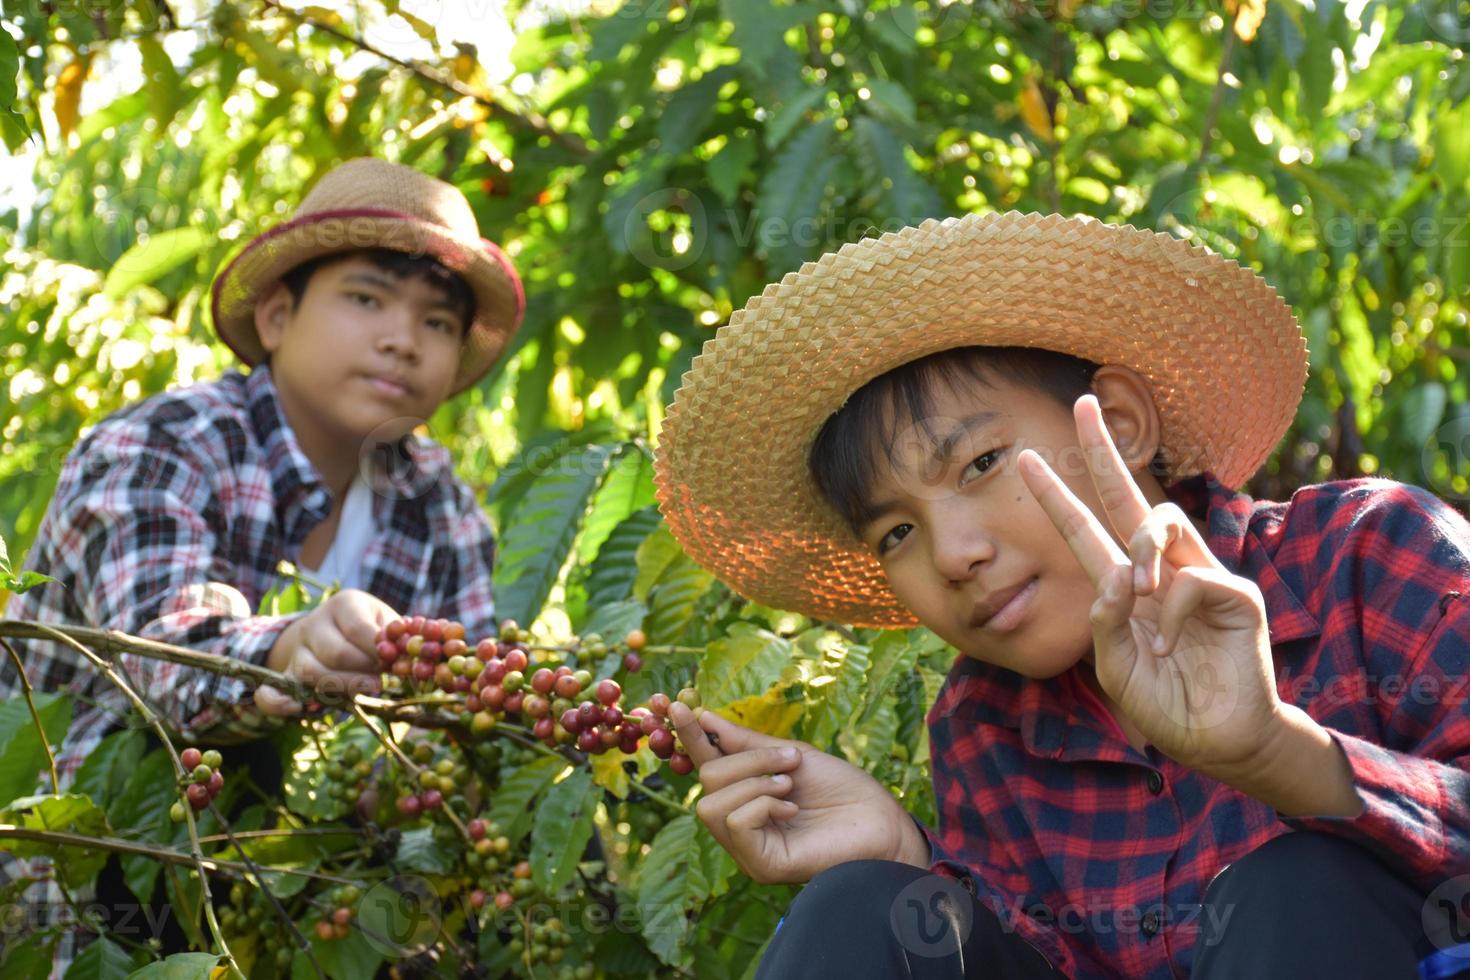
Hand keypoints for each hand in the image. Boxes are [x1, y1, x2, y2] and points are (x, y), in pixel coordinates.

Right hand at [258, 589, 392, 714]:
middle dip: (362, 672)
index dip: (378, 650)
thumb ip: (396, 636)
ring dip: (341, 687)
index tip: (393, 663)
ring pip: (311, 673)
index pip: (359, 629)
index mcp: (344, 604)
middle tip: (381, 683)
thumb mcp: (385, 621)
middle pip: (336, 653)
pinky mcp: (286, 673)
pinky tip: (296, 709)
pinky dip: (278, 701)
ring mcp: (298, 649)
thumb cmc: (369, 626)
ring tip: (364, 692)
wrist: (331, 628)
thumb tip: (408, 651)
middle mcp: (316, 623)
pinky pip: (271, 689)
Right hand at [670, 702, 929, 884]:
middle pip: (706, 780)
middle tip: (790, 761)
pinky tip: (790, 809)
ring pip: (713, 803)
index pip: (705, 763)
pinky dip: (762, 805)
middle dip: (748, 761)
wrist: (880, 818)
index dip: (689, 735)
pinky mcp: (759, 865)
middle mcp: (739, 823)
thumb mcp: (791, 754)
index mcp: (745, 794)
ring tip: (790, 786)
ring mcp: (747, 847)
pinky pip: (734, 823)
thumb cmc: (842, 788)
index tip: (673, 704)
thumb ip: (745, 742)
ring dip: (756, 782)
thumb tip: (704, 716)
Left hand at [1016, 394, 1280, 773]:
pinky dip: (1176, 609)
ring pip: (1163, 520)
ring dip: (1140, 546)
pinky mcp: (1236, 594)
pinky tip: (1176, 641)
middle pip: (1128, 497)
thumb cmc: (1164, 703)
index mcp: (1124, 587)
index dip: (1055, 495)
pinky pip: (1195, 577)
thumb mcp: (1114, 667)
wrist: (1217, 741)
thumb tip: (1115, 574)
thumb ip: (1104, 622)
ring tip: (1137, 589)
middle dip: (1101, 451)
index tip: (1023, 459)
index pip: (1083, 529)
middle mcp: (1159, 571)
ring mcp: (1199, 576)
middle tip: (1081, 404)